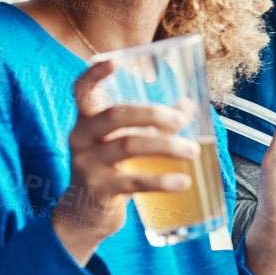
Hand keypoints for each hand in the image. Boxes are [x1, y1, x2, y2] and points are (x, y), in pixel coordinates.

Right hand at [52, 60, 198, 264]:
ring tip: (193, 150)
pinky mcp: (99, 190)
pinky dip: (162, 181)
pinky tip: (184, 181)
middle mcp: (82, 138)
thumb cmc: (111, 168)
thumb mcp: (126, 140)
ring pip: (128, 146)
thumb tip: (189, 104)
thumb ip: (155, 123)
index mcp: (87, 120)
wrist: (85, 213)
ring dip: (165, 146)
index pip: (82, 90)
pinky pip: (134, 182)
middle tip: (180, 119)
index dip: (94, 74)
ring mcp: (88, 165)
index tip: (114, 61)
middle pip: (115, 115)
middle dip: (151, 114)